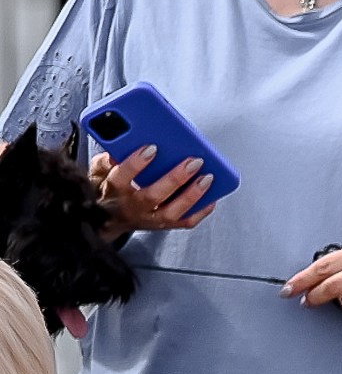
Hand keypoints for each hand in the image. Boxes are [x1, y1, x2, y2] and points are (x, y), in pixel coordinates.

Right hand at [89, 147, 214, 237]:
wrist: (107, 221)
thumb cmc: (107, 190)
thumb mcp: (97, 172)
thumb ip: (106, 160)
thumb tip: (117, 148)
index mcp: (114, 189)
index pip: (123, 176)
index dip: (136, 163)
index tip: (152, 148)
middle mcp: (133, 206)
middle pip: (154, 195)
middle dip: (175, 178)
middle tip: (193, 161)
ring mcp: (150, 218)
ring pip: (173, 211)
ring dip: (193, 195)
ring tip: (208, 178)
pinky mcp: (163, 225)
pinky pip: (185, 222)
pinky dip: (201, 210)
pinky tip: (211, 197)